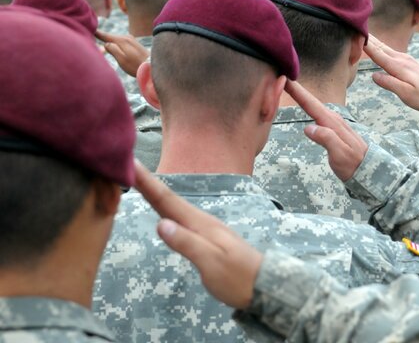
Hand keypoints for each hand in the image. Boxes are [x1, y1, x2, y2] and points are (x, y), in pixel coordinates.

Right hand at [96, 30, 149, 76]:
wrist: (152, 67)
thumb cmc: (136, 66)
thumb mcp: (121, 59)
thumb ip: (112, 49)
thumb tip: (106, 44)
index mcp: (121, 40)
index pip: (105, 35)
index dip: (96, 33)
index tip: (88, 28)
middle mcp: (126, 37)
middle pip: (110, 37)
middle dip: (102, 38)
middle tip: (92, 36)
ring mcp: (131, 40)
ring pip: (116, 39)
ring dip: (110, 41)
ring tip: (101, 42)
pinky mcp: (134, 44)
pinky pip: (121, 42)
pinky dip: (116, 44)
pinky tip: (114, 46)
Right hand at [133, 160, 262, 309]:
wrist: (264, 285)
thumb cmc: (238, 277)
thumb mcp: (211, 262)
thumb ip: (187, 243)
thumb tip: (160, 224)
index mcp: (200, 224)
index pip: (168, 200)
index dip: (147, 182)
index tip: (130, 163)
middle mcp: (201, 221)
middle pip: (168, 199)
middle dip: (147, 182)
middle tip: (125, 165)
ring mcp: (204, 228)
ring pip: (174, 206)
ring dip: (155, 192)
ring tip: (137, 180)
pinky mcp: (205, 238)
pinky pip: (179, 218)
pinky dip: (166, 209)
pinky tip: (162, 209)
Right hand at [285, 81, 367, 181]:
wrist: (368, 170)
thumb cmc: (354, 164)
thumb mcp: (340, 154)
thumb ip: (326, 139)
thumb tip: (308, 127)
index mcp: (332, 123)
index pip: (311, 104)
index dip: (298, 92)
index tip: (286, 79)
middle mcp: (333, 119)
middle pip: (310, 101)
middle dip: (296, 89)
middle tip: (281, 78)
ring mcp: (334, 123)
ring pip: (314, 106)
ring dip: (301, 96)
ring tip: (288, 87)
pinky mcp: (333, 129)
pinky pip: (317, 113)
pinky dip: (308, 106)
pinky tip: (304, 104)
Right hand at [363, 34, 418, 110]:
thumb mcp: (405, 93)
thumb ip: (390, 83)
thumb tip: (374, 75)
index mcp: (399, 67)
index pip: (379, 55)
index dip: (367, 46)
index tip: (357, 36)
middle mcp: (402, 60)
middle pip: (381, 47)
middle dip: (369, 39)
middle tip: (357, 28)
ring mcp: (407, 60)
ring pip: (386, 48)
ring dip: (375, 41)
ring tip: (364, 34)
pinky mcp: (410, 62)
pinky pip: (392, 52)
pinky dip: (383, 47)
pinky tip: (380, 47)